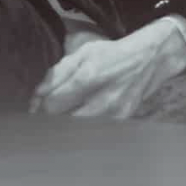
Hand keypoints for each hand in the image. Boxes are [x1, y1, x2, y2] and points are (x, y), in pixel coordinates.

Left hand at [30, 19, 185, 117]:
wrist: (149, 60)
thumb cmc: (112, 54)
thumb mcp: (82, 53)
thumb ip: (57, 74)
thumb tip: (38, 96)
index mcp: (89, 76)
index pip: (53, 105)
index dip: (40, 108)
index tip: (36, 107)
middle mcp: (103, 99)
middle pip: (64, 124)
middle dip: (50, 121)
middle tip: (44, 118)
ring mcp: (114, 114)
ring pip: (79, 132)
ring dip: (65, 128)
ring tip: (60, 120)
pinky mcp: (122, 122)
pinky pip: (95, 132)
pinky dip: (83, 129)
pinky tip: (78, 121)